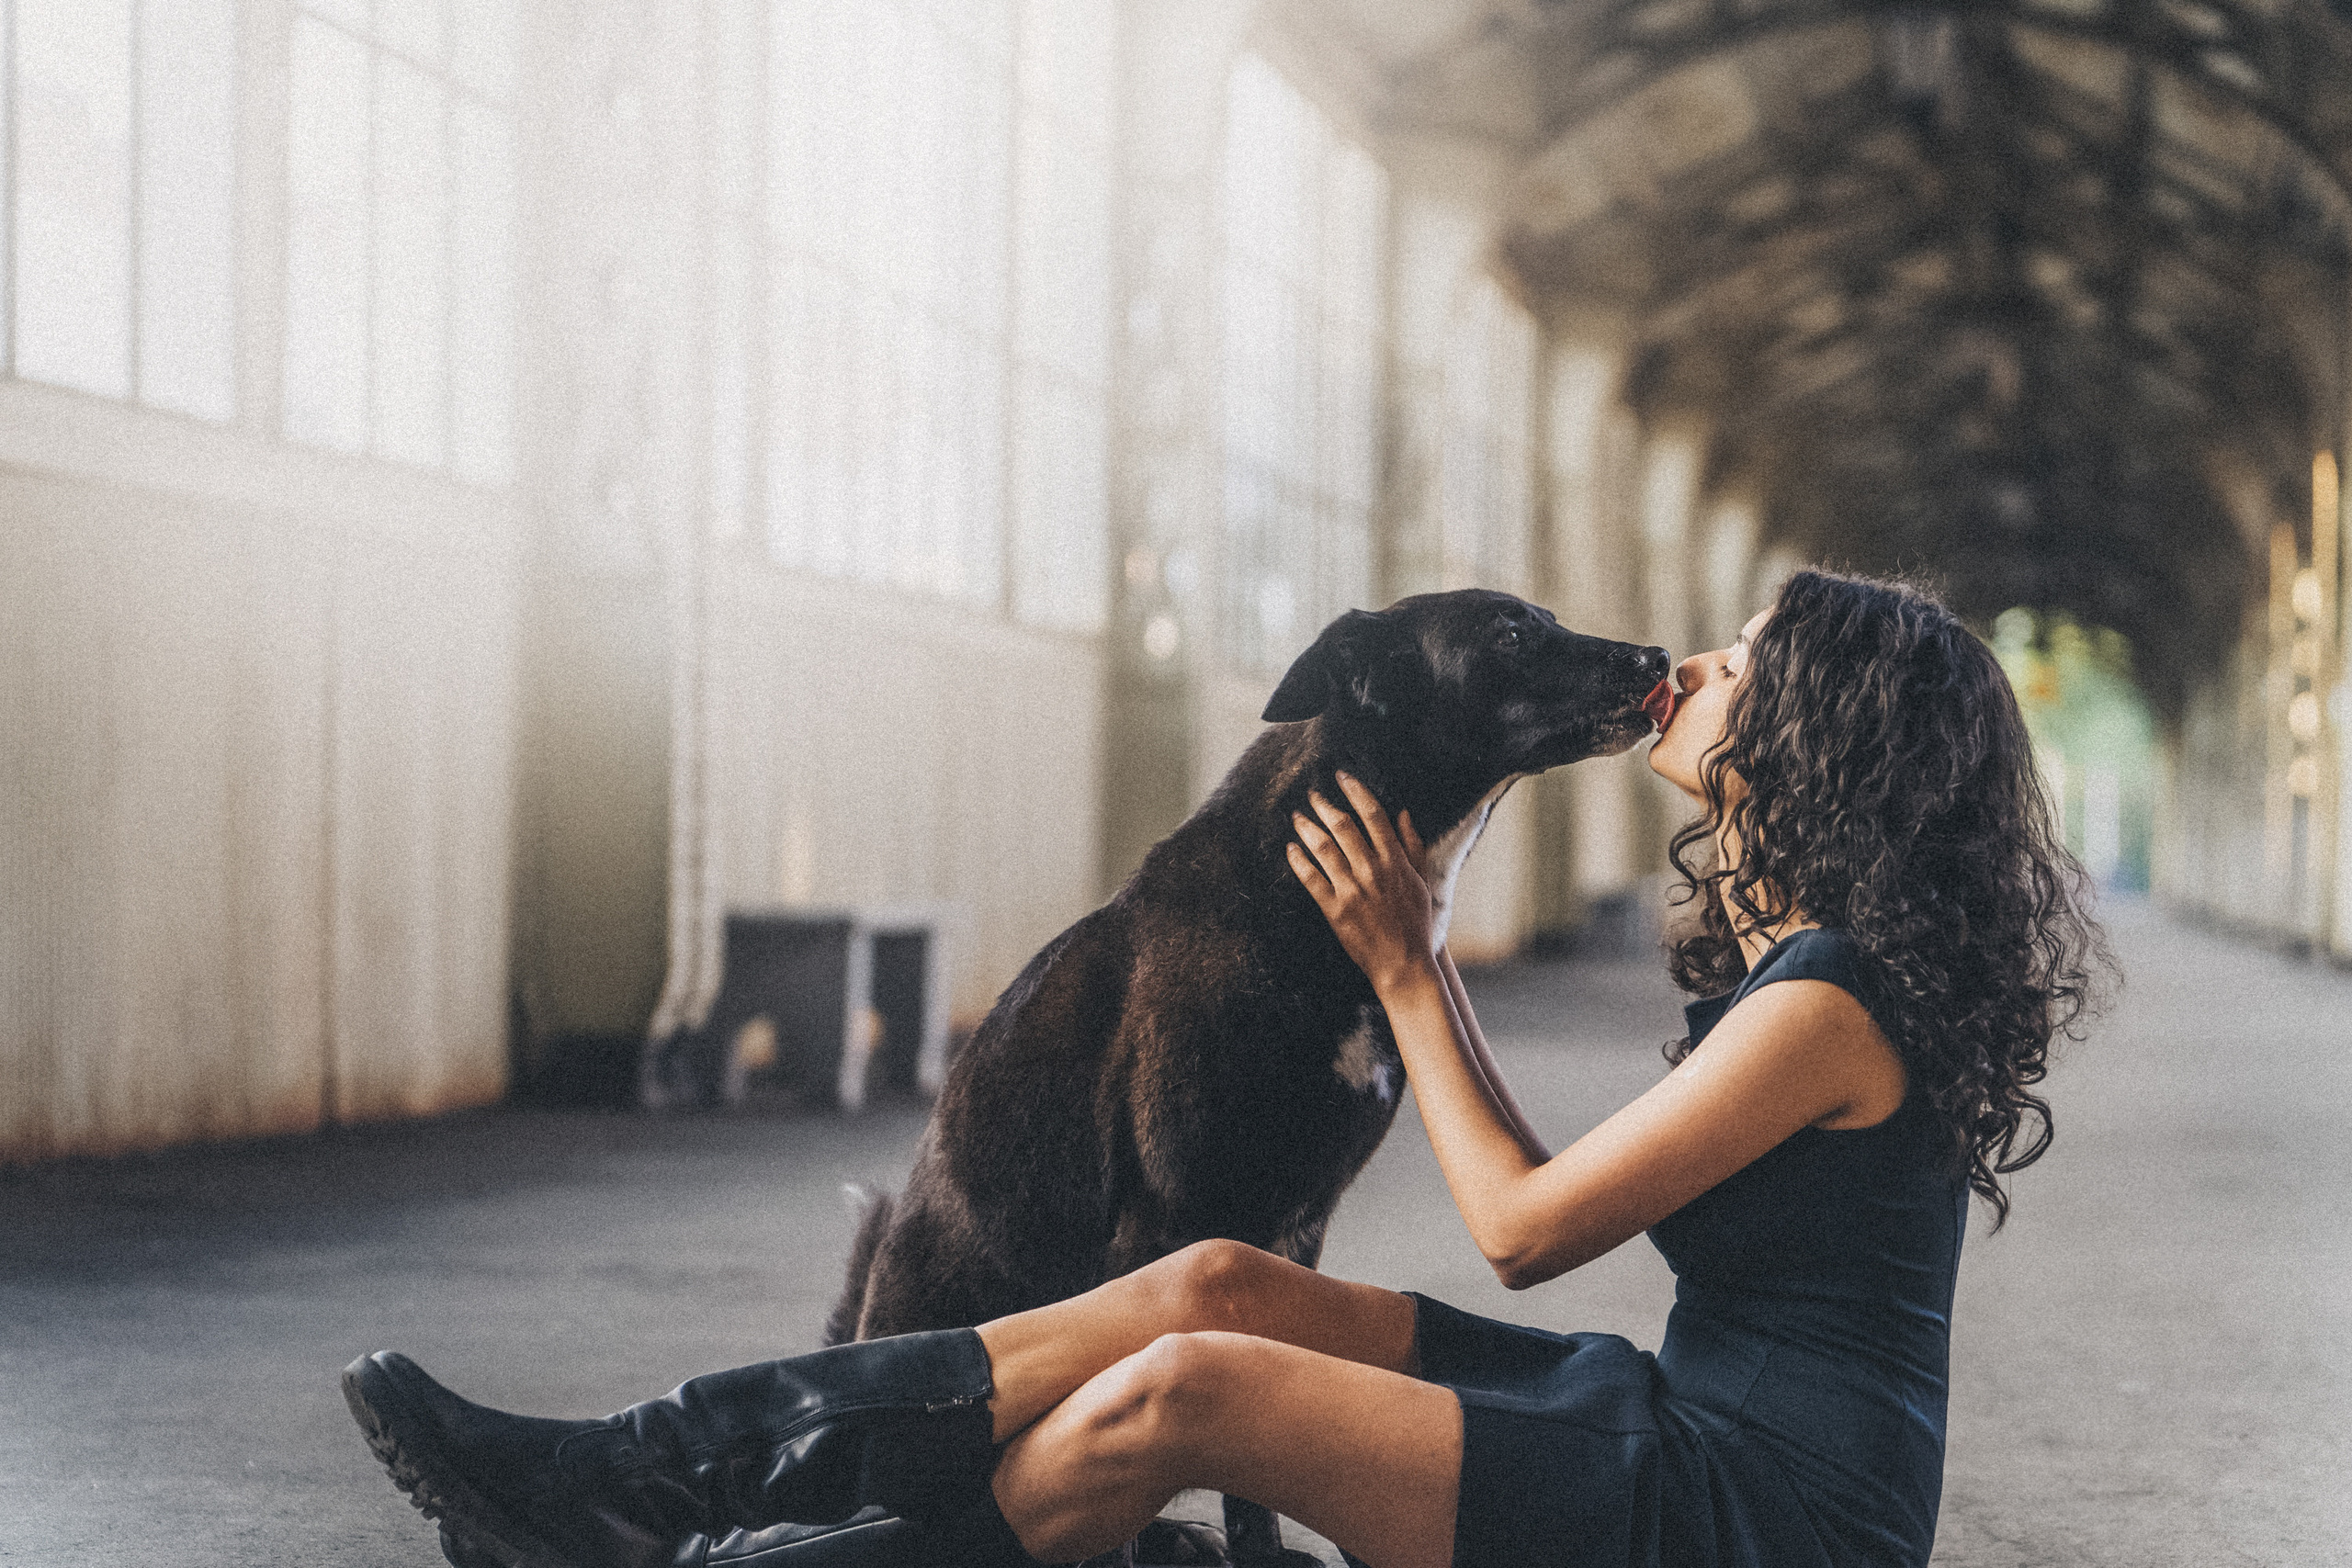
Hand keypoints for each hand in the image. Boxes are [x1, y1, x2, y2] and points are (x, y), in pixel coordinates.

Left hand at [1287, 772, 1439, 997]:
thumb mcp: (1421, 881)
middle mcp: (1372, 871)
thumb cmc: (1415, 923)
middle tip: (1311, 795)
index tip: (1342, 777)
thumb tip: (1404, 813)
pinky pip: (1311, 880)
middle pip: (1343, 828)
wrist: (1403, 963)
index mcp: (1394, 862)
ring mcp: (1352, 891)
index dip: (1356, 792)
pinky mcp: (1335, 911)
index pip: (1373, 816)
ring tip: (1297, 817)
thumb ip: (1413, 846)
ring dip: (1307, 828)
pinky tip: (1290, 849)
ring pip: (1324, 849)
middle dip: (1324, 806)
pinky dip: (1298, 862)